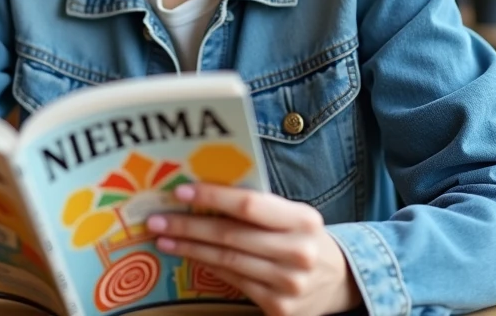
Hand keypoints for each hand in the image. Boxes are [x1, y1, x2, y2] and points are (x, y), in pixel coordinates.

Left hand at [146, 184, 360, 315]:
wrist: (338, 281)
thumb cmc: (303, 238)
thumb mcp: (292, 215)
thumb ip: (257, 206)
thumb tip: (202, 192)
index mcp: (303, 220)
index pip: (249, 205)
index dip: (212, 197)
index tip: (180, 192)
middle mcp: (298, 252)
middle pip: (230, 236)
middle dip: (187, 226)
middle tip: (156, 219)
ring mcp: (289, 284)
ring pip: (226, 261)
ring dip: (189, 249)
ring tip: (163, 239)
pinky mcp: (279, 308)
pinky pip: (233, 282)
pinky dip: (208, 267)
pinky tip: (190, 256)